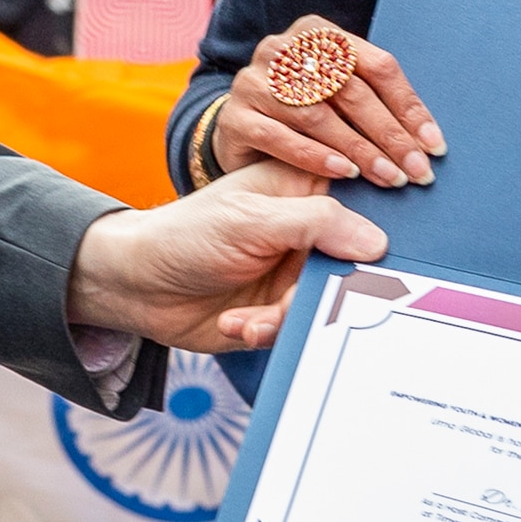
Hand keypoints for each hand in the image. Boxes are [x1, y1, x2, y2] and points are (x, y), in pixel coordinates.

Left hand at [69, 159, 387, 352]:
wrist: (136, 285)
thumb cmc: (187, 234)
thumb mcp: (251, 219)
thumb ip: (316, 224)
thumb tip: (378, 243)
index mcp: (307, 189)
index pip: (363, 200)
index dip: (378, 226)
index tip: (384, 254)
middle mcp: (310, 230)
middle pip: (355, 261)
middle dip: (332, 289)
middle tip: (305, 302)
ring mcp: (298, 272)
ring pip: (329, 301)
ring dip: (287, 317)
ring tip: (248, 321)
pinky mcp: (283, 310)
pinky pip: (300, 327)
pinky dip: (268, 332)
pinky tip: (235, 325)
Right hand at [200, 16, 442, 186]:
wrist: (241, 129)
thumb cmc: (303, 111)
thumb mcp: (337, 95)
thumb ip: (372, 100)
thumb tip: (427, 139)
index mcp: (318, 33)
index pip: (376, 66)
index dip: (408, 107)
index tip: (433, 145)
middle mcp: (282, 49)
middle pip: (350, 90)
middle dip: (390, 135)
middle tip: (416, 170)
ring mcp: (253, 81)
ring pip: (317, 115)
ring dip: (358, 150)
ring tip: (387, 177)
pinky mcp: (235, 116)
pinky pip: (280, 138)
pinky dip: (315, 157)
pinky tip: (343, 174)